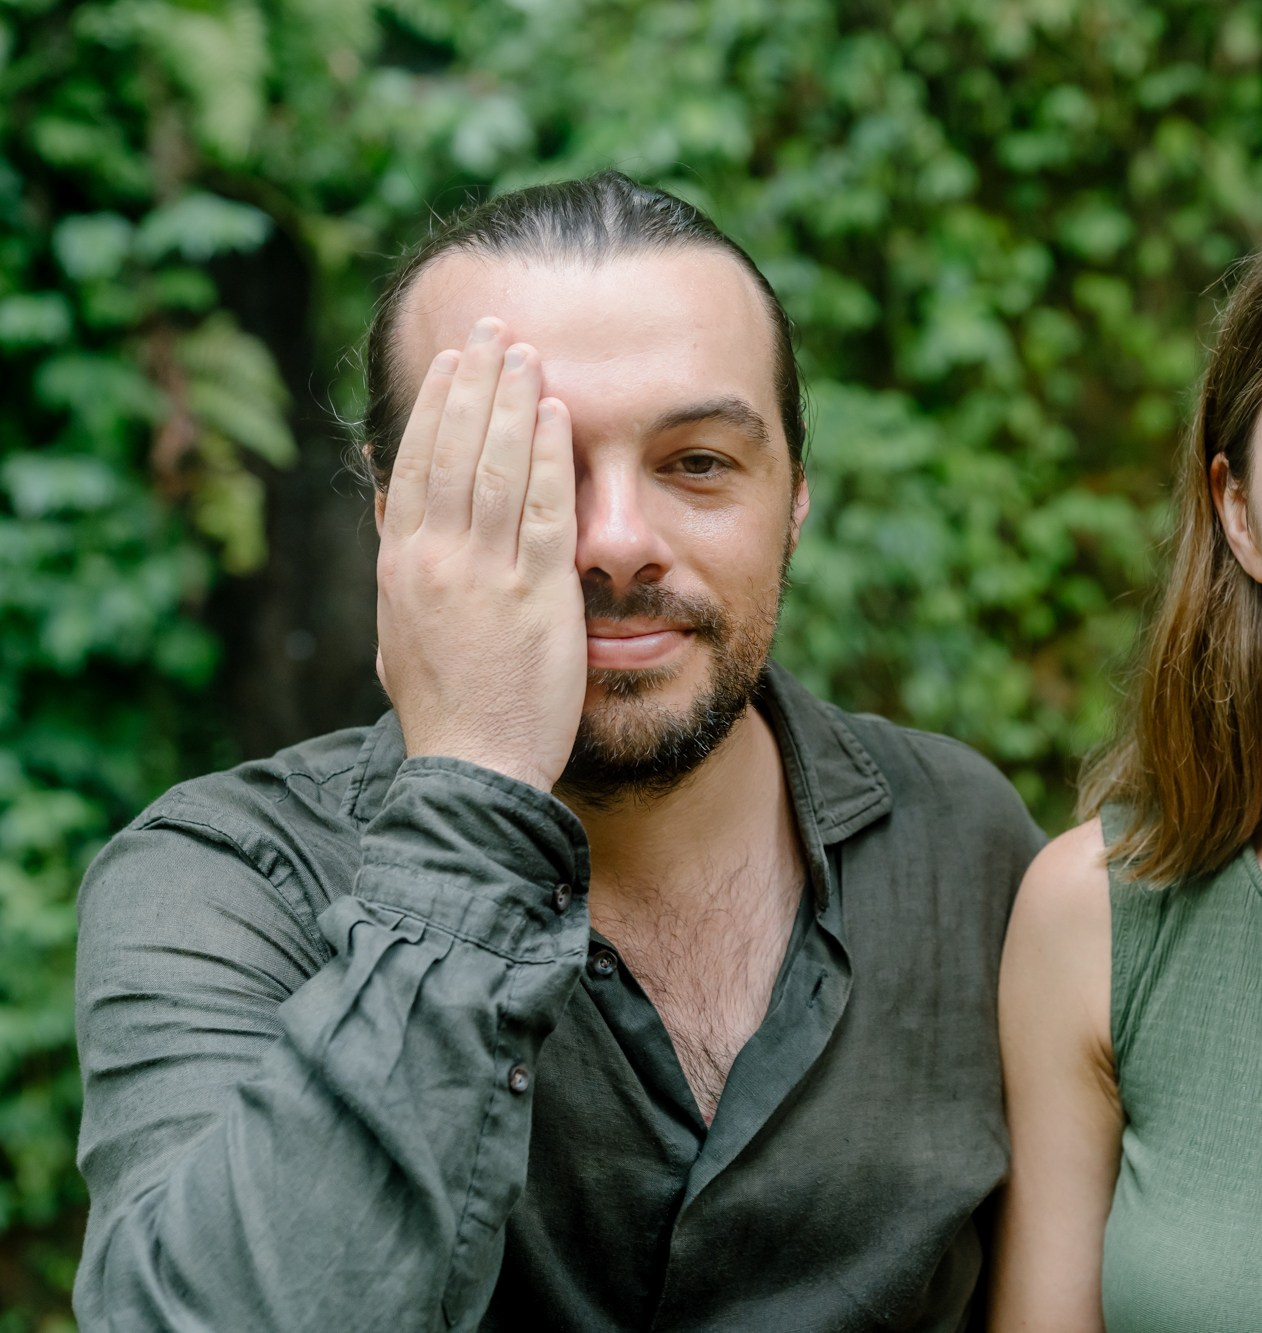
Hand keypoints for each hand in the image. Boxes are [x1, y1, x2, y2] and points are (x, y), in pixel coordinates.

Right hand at [375, 317, 584, 791]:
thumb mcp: (397, 633)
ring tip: (527, 353)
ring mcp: (484, 574)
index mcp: (400, 566)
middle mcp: (435, 559)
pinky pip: (543, 509)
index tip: (452, 363)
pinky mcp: (534, 595)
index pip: (415, 465)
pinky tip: (558, 415)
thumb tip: (391, 514)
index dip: (434, 407)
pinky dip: (549, 455)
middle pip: (454, 450)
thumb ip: (399, 569)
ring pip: (495, 466)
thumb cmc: (444, 710)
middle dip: (475, 383)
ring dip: (512, 402)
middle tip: (493, 330)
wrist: (470, 768)